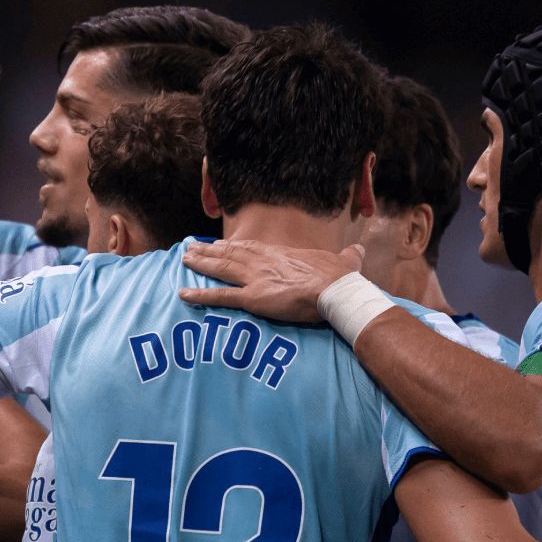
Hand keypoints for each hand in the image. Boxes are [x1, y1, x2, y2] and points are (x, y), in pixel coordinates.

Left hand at [178, 239, 364, 322]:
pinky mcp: (253, 298)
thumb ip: (348, 256)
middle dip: (208, 251)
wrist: (336, 291)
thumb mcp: (345, 262)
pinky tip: (183, 294)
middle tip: (190, 248)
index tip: (217, 243)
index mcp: (281, 255)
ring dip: (201, 264)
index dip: (231, 246)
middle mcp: (264, 263)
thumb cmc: (340, 279)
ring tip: (184, 260)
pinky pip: (221, 297)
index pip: (250, 248)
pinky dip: (201, 295)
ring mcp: (256, 279)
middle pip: (230, 254)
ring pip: (221, 269)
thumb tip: (358, 250)